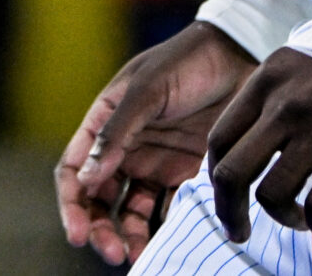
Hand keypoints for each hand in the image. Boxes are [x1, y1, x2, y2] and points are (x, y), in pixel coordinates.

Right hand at [57, 22, 256, 265]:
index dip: (71, 205)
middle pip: (100, 200)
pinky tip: (167, 244)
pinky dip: (163, 231)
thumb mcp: (146, 90)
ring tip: (137, 257)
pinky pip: (168, 210)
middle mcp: (125, 148)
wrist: (240, 55)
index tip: (78, 234)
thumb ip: (117, 132)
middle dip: (101, 229)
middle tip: (113, 253)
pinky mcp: (186, 174)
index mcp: (104, 123)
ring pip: (131, 212)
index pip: (74, 170)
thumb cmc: (186, 63)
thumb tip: (86, 179)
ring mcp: (155, 163)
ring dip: (129, 236)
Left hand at [205, 48, 311, 239]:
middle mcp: (286, 104)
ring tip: (299, 218)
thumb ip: (273, 97)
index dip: (217, 178)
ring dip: (282, 218)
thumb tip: (252, 146)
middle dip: (229, 212)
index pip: (220, 139)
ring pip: (273, 195)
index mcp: (268, 80)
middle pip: (232, 174)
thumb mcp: (300, 62)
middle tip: (239, 231)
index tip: (228, 198)